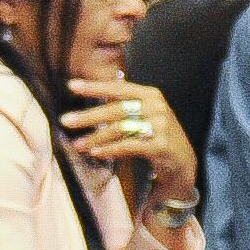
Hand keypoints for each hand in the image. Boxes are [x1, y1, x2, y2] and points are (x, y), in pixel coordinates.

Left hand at [60, 78, 195, 203]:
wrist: (183, 164)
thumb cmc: (158, 138)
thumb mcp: (144, 117)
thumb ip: (123, 108)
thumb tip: (91, 104)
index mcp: (151, 95)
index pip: (118, 88)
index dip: (94, 87)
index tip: (72, 86)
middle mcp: (157, 107)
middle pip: (115, 109)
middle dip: (88, 116)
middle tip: (66, 121)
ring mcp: (160, 125)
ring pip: (119, 129)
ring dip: (95, 138)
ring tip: (78, 144)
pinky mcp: (160, 145)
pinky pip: (128, 146)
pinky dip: (110, 150)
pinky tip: (96, 153)